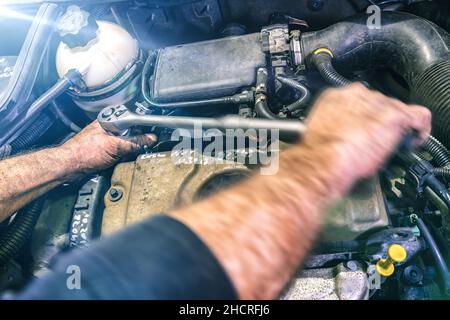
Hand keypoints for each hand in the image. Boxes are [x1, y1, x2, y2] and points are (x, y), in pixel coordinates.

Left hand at [61, 121, 156, 172]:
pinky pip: (118, 152)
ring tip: (123, 156)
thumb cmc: (83, 153)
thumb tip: (150, 139)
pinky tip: (118, 161)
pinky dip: (121, 157)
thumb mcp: (114, 146)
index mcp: (108, 121)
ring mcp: (105, 140)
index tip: (151, 137)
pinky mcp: (103, 150)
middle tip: (137, 148)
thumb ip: (134, 142)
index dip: (142, 128)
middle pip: (130, 132)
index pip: (132, 120)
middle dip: (135, 141)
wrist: (69, 167)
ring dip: (127, 151)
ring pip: (124, 143)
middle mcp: (107, 128)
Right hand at [301, 83, 430, 191]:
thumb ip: (340, 125)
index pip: (359, 100)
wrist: (323, 160)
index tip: (365, 128)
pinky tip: (414, 139)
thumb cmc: (318, 153)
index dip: (365, 116)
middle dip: (380, 121)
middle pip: (379, 103)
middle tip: (376, 140)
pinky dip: (420, 128)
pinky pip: (418, 116)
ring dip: (396, 126)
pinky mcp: (393, 115)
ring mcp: (377, 103)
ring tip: (390, 144)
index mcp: (336, 96)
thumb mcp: (323, 131)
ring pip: (396, 109)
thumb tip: (352, 135)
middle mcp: (357, 94)